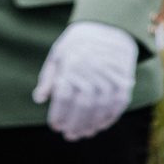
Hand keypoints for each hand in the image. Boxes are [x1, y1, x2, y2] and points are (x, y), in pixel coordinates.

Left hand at [31, 21, 137, 140]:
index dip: (59, 115)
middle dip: (76, 124)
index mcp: (73, 65)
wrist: (110, 27)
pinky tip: (101, 125)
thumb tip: (39, 99)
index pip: (64, 97)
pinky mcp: (125, 79)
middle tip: (70, 136)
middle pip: (83, 106)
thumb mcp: (58, 55)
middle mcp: (92, 71)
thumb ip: (48, 78)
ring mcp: (111, 75)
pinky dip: (110, 117)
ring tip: (85, 133)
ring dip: (92, 124)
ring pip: (101, 107)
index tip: (56, 126)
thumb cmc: (78, 43)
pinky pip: (119, 103)